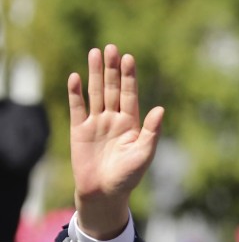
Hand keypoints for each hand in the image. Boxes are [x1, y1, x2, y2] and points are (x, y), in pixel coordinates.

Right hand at [67, 44, 163, 238]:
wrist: (105, 193)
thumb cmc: (128, 176)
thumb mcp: (144, 153)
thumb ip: (152, 131)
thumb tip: (160, 108)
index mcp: (132, 124)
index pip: (130, 95)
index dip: (129, 77)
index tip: (130, 59)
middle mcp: (114, 119)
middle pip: (112, 89)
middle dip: (112, 69)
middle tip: (112, 48)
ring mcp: (96, 123)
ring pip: (96, 93)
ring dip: (95, 74)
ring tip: (96, 53)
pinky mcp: (79, 130)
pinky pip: (77, 107)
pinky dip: (76, 93)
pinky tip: (76, 77)